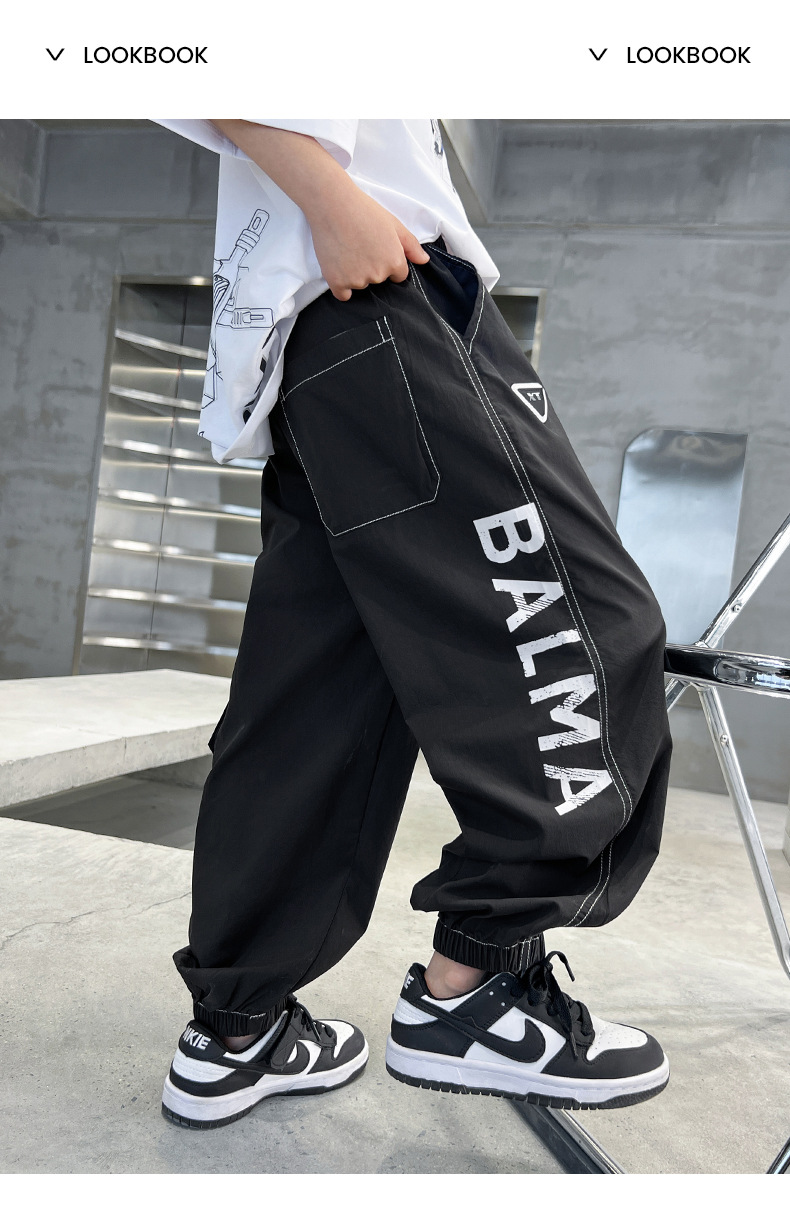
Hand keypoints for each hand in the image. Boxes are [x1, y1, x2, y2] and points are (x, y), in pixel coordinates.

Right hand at [307, 186, 429, 301]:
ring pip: (360, 286)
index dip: (388, 263)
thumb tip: (424, 261)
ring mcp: (357, 280)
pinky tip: (339, 267)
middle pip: (378, 281)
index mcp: (394, 262)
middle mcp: (378, 275)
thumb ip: (411, 245)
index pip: (398, 275)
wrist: (332, 204)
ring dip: (355, 274)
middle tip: (360, 246)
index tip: (377, 250)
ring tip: (347, 249)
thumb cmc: (363, 210)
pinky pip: (343, 295)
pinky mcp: (337, 282)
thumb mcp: (394, 224)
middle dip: (372, 267)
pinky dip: (341, 285)